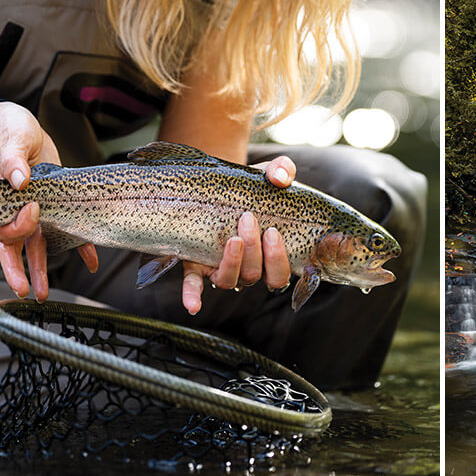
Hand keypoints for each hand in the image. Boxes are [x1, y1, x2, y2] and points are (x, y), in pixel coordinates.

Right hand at [0, 102, 97, 298]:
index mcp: (3, 199)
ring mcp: (38, 210)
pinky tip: (90, 260)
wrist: (21, 129)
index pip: (4, 225)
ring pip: (38, 246)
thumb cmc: (10, 133)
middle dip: (21, 270)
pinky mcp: (58, 205)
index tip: (33, 212)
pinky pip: (67, 230)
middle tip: (28, 291)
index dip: (17, 227)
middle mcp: (18, 210)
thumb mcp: (11, 141)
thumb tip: (19, 180)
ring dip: (41, 270)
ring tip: (44, 293)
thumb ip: (12, 160)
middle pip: (17, 245)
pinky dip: (79, 246)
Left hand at [180, 155, 295, 313]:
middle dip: (255, 251)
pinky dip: (193, 295)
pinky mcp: (196, 263)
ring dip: (233, 263)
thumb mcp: (268, 175)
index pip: (280, 273)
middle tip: (249, 219)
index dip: (279, 261)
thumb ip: (282, 170)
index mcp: (270, 253)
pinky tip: (193, 305)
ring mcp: (221, 266)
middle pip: (255, 274)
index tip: (274, 232)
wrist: (220, 187)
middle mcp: (248, 266)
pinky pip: (195, 284)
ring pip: (230, 280)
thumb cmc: (252, 186)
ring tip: (233, 239)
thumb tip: (281, 177)